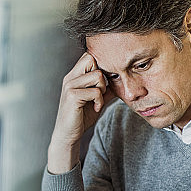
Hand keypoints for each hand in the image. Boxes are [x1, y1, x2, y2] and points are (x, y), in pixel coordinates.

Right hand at [47, 52, 114, 173]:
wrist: (69, 134)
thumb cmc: (81, 116)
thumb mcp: (97, 99)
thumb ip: (106, 88)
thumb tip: (122, 78)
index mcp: (74, 76)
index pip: (90, 56)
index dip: (100, 65)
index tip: (103, 83)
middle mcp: (70, 78)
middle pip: (93, 60)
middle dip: (103, 75)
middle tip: (101, 91)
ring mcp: (70, 86)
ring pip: (97, 75)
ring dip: (102, 90)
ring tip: (98, 101)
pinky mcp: (72, 96)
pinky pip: (96, 91)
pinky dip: (99, 101)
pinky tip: (95, 108)